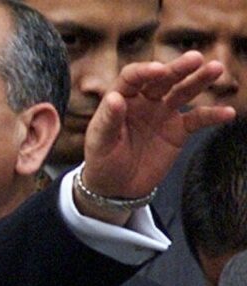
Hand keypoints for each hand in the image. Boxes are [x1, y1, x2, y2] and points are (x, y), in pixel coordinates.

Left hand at [81, 51, 234, 206]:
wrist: (117, 186)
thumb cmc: (102, 161)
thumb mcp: (99, 143)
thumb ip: (108, 120)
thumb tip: (114, 98)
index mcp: (121, 98)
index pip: (133, 77)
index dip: (145, 71)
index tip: (159, 70)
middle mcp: (144, 101)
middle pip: (162, 79)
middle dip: (178, 68)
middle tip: (195, 58)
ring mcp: (163, 113)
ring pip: (183, 92)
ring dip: (199, 80)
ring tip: (216, 68)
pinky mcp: (178, 130)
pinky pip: (198, 119)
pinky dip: (212, 115)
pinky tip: (228, 113)